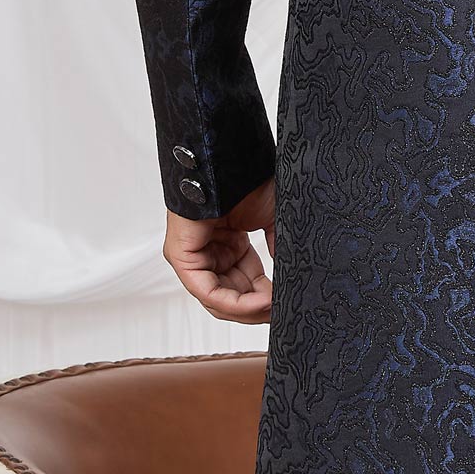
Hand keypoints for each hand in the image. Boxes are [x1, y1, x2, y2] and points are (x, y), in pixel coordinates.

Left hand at [163, 176, 275, 323]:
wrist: (229, 163)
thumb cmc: (246, 183)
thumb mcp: (272, 223)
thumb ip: (278, 251)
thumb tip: (292, 279)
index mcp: (228, 248)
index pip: (245, 288)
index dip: (267, 300)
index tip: (288, 302)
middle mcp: (209, 256)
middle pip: (232, 299)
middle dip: (259, 310)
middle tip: (282, 311)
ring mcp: (193, 258)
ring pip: (219, 302)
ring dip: (250, 309)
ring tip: (274, 306)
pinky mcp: (182, 258)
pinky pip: (208, 292)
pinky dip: (236, 302)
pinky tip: (261, 301)